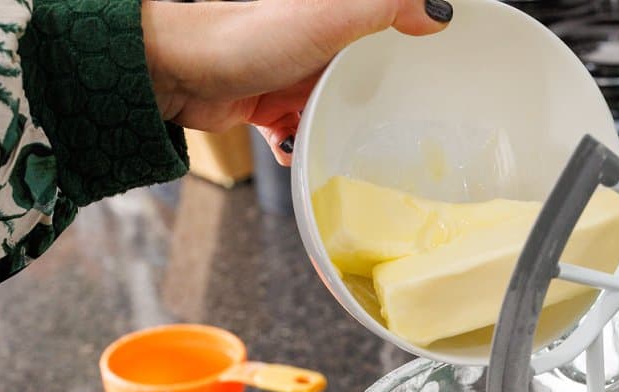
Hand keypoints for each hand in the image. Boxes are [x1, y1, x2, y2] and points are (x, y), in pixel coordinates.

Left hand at [142, 0, 452, 165]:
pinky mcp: (268, 106)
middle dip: (377, 100)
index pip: (386, 23)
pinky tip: (304, 150)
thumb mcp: (331, 14)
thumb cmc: (247, 35)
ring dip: (338, 129)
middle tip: (398, 124)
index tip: (437, 70)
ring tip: (351, 145)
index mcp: (335, 13)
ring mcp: (290, 74)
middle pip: (363, 73)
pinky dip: (302, 146)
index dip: (412, 44)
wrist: (180, 71)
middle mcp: (315, 40)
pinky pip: (298, 133)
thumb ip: (387, 7)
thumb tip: (438, 12)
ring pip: (332, 107)